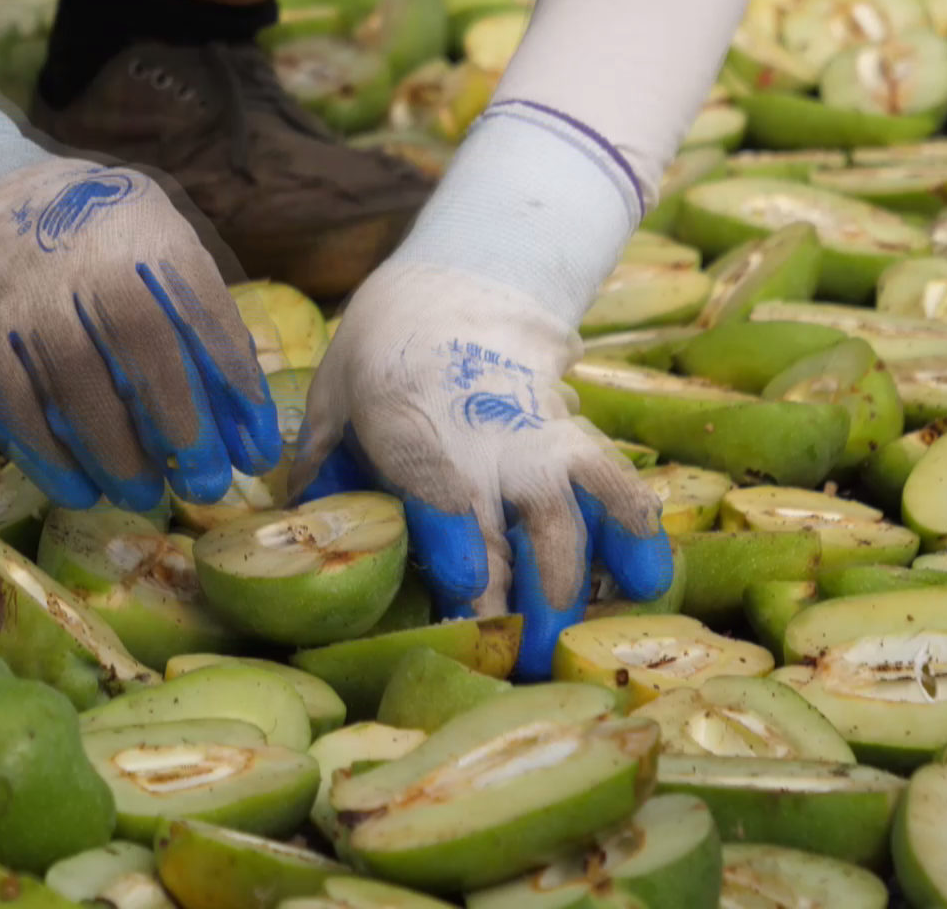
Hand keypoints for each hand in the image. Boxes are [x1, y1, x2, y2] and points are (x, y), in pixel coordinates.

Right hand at [0, 157, 282, 513]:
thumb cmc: (94, 242)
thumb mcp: (157, 242)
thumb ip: (200, 318)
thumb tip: (245, 424)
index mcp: (146, 232)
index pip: (203, 315)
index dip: (235, 390)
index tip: (256, 452)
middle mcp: (87, 258)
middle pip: (144, 351)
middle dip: (182, 431)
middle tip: (204, 486)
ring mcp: (27, 297)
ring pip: (78, 389)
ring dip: (117, 458)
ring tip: (144, 495)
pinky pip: (17, 409)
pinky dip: (51, 460)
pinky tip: (80, 490)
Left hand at [292, 260, 670, 679]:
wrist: (456, 288)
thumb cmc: (379, 357)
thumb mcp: (333, 396)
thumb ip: (320, 466)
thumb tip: (298, 528)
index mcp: (405, 416)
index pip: (434, 476)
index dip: (452, 529)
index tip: (464, 582)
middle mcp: (480, 430)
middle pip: (510, 517)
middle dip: (522, 593)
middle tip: (523, 658)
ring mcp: (535, 434)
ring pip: (569, 510)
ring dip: (576, 581)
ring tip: (577, 641)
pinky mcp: (574, 438)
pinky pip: (614, 484)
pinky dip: (635, 532)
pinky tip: (649, 582)